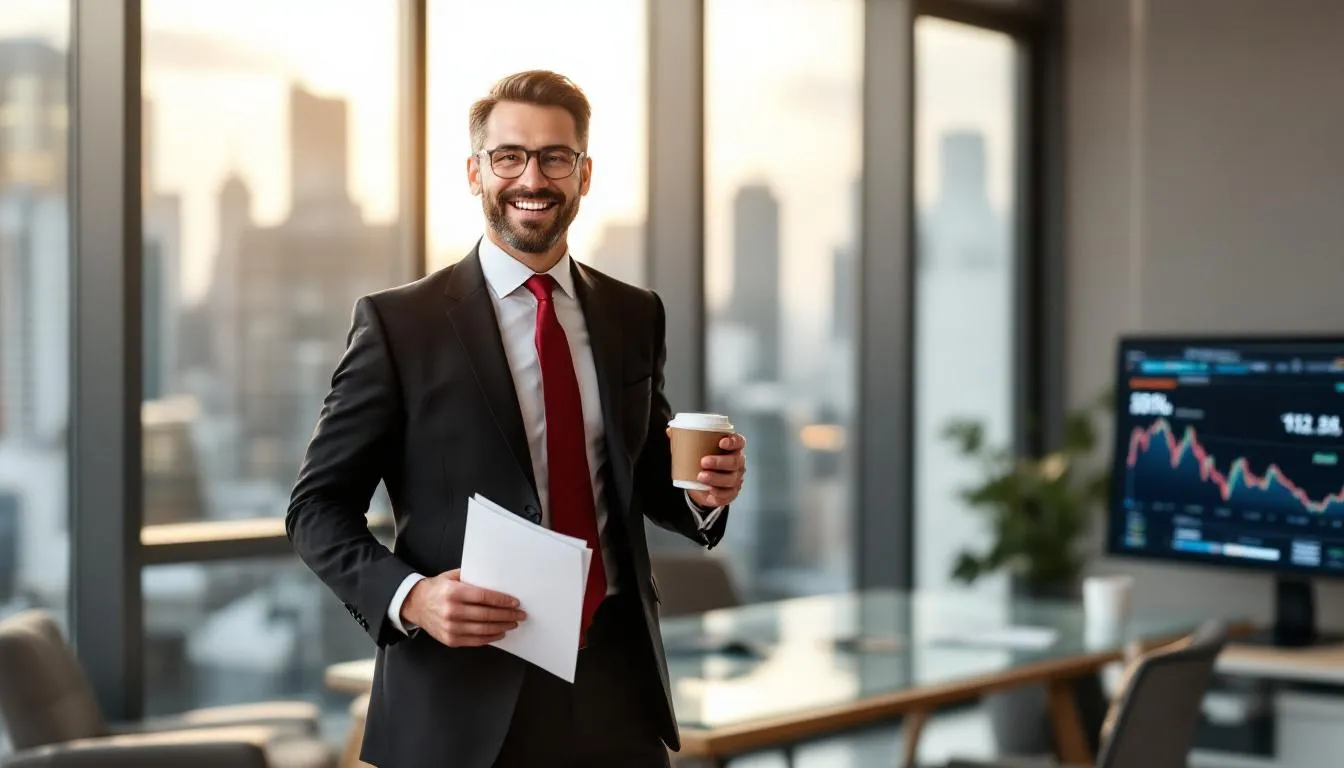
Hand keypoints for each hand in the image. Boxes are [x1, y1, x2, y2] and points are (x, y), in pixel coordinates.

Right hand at [401, 569, 525, 646]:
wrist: (415, 604)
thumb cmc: (436, 589)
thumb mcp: (452, 577)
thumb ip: (472, 578)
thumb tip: (497, 581)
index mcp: (454, 592)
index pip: (485, 597)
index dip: (502, 601)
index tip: (515, 602)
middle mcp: (452, 611)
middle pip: (487, 614)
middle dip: (507, 615)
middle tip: (520, 615)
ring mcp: (451, 628)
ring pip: (483, 629)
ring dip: (502, 627)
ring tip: (513, 624)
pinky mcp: (450, 640)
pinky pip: (475, 641)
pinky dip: (490, 637)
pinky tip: (499, 633)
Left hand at [670, 430, 746, 507]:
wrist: (701, 484)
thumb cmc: (701, 462)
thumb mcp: (693, 450)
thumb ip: (684, 439)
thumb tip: (670, 430)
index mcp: (732, 449)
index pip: (739, 442)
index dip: (733, 441)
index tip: (721, 442)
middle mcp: (737, 463)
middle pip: (734, 461)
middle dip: (720, 461)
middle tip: (703, 461)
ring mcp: (736, 479)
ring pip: (731, 479)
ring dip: (716, 478)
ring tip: (700, 476)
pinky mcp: (731, 493)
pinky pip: (728, 494)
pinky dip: (719, 492)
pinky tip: (710, 490)